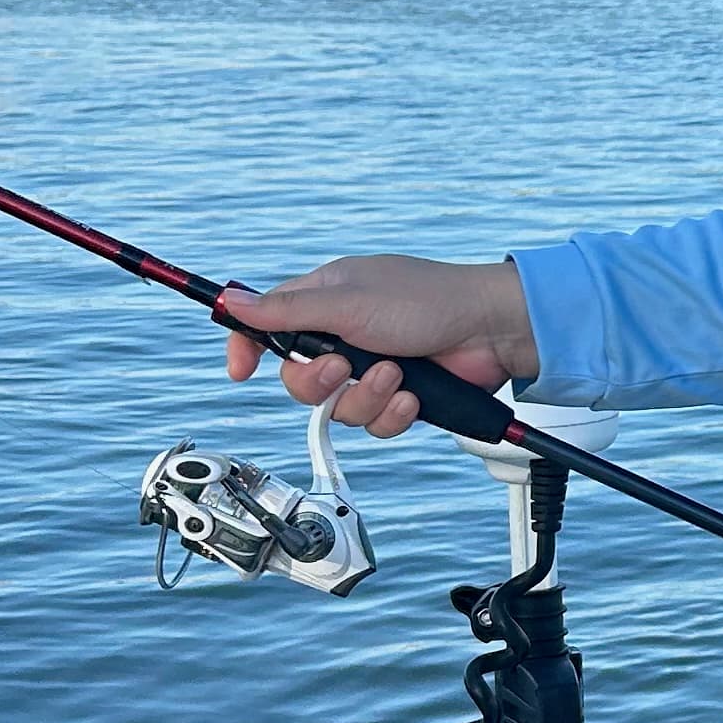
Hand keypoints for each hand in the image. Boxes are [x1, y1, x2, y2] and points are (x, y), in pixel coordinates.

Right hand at [219, 255, 539, 437]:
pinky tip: (413, 396)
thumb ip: (287, 311)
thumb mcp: (347, 302)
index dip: (249, 347)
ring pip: (338, 407)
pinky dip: (393, 413)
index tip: (241, 370)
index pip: (268, 324)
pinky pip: (375, 422)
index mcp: (325, 301)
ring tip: (397, 376)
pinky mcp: (399, 396)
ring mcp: (372, 367)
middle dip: (320, 382)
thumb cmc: (428, 300)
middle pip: (299, 378)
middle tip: (345, 367)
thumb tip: (231, 301)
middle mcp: (345, 335)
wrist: (491, 332)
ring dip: (366, 396)